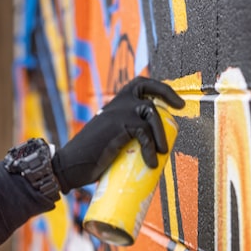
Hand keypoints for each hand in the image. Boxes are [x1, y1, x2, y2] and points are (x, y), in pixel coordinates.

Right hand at [52, 76, 184, 191]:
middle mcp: (116, 104)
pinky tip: (151, 163)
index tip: (175, 102)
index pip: (139, 85)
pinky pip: (143, 133)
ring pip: (150, 113)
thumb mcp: (112, 141)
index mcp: (115, 105)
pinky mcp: (118, 125)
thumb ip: (128, 136)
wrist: (69, 165)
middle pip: (147, 88)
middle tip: (180, 107)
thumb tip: (154, 150)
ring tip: (161, 153)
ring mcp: (117, 112)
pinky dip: (150, 148)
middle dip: (167, 93)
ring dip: (160, 133)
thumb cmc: (90, 158)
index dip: (159, 89)